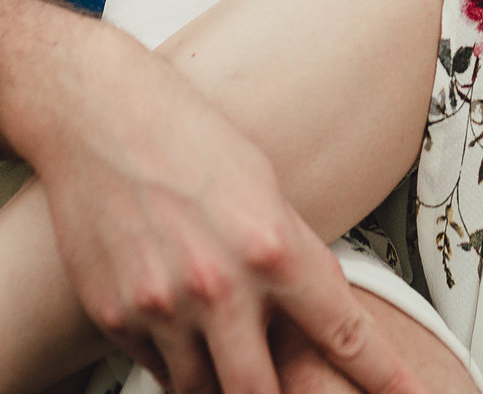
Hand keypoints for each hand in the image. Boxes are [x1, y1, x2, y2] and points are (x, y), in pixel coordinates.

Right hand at [25, 29, 421, 393]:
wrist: (100, 116)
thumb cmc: (187, 137)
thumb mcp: (264, 188)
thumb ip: (289, 255)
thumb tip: (309, 309)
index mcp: (273, 248)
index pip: (343, 334)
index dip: (382, 378)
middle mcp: (220, 286)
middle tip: (283, 387)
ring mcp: (162, 306)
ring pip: (202, 390)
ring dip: (219, 380)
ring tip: (220, 340)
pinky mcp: (115, 314)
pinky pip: (155, 366)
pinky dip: (172, 357)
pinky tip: (174, 318)